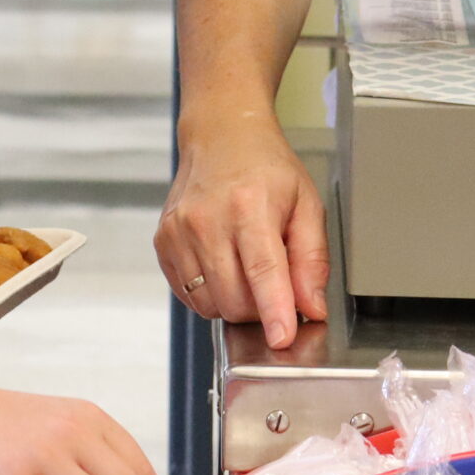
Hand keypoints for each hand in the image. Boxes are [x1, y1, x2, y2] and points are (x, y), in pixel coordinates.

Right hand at [154, 109, 327, 348]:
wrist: (221, 136)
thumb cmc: (266, 168)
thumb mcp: (307, 204)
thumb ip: (312, 259)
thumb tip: (312, 307)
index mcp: (250, 205)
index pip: (262, 271)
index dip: (273, 310)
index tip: (282, 338)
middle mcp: (207, 219)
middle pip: (234, 299)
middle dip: (261, 309)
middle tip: (275, 285)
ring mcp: (179, 231)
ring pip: (210, 304)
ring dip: (235, 304)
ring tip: (247, 270)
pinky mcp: (163, 242)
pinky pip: (188, 295)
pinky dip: (211, 294)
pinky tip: (223, 266)